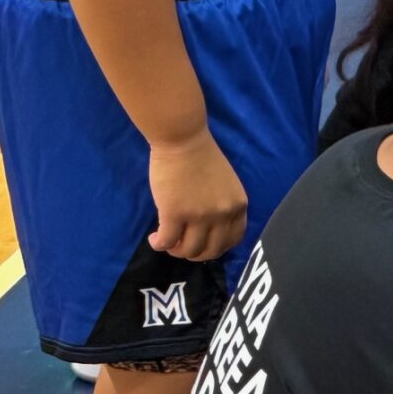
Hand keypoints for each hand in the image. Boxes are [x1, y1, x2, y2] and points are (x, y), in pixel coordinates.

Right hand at [147, 129, 248, 261]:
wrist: (183, 139)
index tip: (202, 244)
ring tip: (166, 241)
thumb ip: (223, 206)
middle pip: (211, 251)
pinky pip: (167, 242)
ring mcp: (200, 216)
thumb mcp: (226, 185)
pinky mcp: (175, 214)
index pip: (233, 240)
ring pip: (189, 250)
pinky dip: (159, 244)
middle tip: (180, 247)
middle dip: (194, 254)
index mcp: (238, 206)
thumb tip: (210, 230)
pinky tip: (154, 238)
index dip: (215, 247)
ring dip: (175, 251)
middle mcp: (223, 214)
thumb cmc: (202, 157)